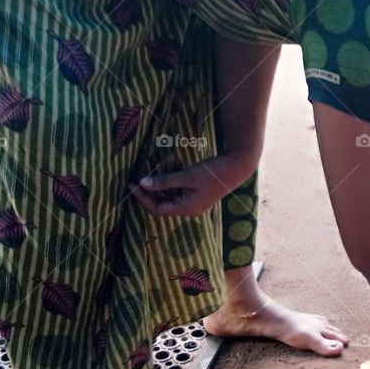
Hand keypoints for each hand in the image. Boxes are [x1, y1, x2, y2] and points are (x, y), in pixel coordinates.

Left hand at [129, 152, 251, 216]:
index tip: (132, 184)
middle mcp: (189, 207)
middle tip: (144, 171)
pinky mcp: (197, 191)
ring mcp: (194, 200)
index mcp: (186, 208)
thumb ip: (164, 181)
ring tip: (168, 160)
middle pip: (163, 200)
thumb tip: (143, 184)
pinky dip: (175, 174)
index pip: (157, 209)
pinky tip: (176, 161)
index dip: (143, 198)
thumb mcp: (186, 176)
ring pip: (171, 191)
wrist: (237, 166)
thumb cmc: (213, 172)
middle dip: (155, 185)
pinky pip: (180, 185)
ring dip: (166, 176)